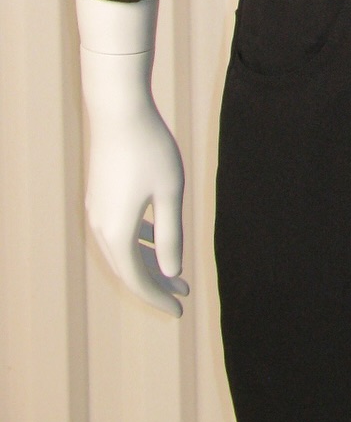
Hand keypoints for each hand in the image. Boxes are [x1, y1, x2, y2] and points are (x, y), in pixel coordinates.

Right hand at [75, 0, 187, 315]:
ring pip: (122, 250)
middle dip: (156, 284)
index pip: (138, 279)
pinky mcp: (99, 195)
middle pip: (128, 268)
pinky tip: (156, 237)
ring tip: (174, 272)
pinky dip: (138, 242)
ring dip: (148, 262)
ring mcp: (96, 210)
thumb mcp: (170, 193)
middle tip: (183, 294)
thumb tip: (172, 272)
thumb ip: (171, 234)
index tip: (180, 310)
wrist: (118, 110)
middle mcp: (100, 226)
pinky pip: (118, 231)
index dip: (158, 297)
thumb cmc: (150, 149)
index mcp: (117, 232)